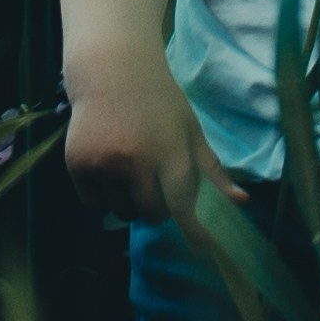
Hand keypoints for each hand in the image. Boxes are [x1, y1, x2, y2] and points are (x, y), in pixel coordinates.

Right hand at [64, 44, 244, 233]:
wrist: (111, 71)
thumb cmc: (160, 102)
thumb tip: (242, 203)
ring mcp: (104, 165)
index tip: (203, 249)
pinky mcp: (77, 166)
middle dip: (157, 209)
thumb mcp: (191, 131)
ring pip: (122, 212)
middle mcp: (135, 161)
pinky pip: (94, 205)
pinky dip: (103, 198)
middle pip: (151, 214)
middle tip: (155, 184)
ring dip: (129, 203)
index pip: (183, 204)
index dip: (194, 232)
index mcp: (169, 152)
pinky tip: (108, 171)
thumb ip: (213, 171)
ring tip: (129, 172)